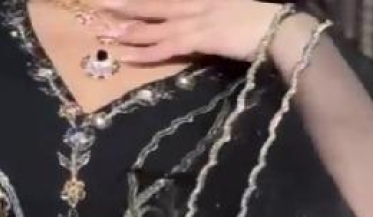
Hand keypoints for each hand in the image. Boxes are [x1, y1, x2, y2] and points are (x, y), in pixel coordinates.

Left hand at [97, 0, 287, 64]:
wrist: (277, 28)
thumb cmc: (257, 21)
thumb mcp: (227, 8)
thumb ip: (207, 12)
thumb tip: (188, 26)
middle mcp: (192, 3)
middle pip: (150, 4)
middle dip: (122, 5)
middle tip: (96, 6)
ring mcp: (194, 20)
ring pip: (153, 25)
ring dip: (127, 30)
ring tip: (103, 33)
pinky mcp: (199, 39)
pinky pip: (166, 47)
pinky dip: (145, 52)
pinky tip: (127, 55)